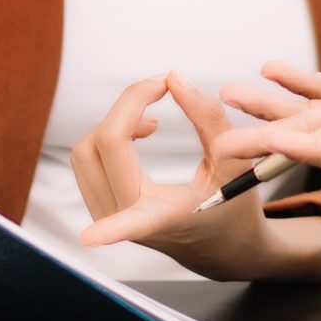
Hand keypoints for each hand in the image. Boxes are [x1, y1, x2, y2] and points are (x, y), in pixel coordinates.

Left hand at [72, 71, 320, 282]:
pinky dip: (112, 132)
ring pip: (85, 151)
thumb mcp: (235, 161)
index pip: (130, 222)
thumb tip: (173, 78)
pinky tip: (144, 131)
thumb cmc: (232, 204)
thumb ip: (208, 117)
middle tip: (163, 87)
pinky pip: (87, 157)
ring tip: (154, 120)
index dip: (111, 231)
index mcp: (163, 220)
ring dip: (118, 119)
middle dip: (128, 104)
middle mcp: (127, 219)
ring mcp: (106, 213)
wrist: (220, 242)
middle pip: (97, 148)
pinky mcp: (98, 204)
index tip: (91, 239)